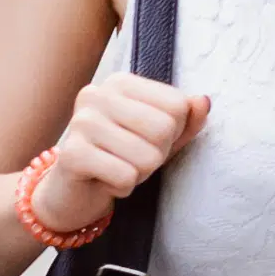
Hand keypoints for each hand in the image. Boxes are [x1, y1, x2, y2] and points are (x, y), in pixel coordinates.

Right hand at [24, 74, 208, 237]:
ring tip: (117, 169)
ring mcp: (81, 122)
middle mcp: (97, 94)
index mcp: (119, 82)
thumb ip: (185, 119)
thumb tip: (202, 101)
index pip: (177, 105)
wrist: (71, 192)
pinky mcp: (72, 154)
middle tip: (131, 159)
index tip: (145, 141)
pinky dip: (122, 188)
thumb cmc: (119, 158)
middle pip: (164, 129)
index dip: (172, 133)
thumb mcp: (159, 138)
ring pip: (147, 157)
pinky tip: (104, 181)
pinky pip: (125, 177)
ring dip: (139, 174)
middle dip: (156, 155)